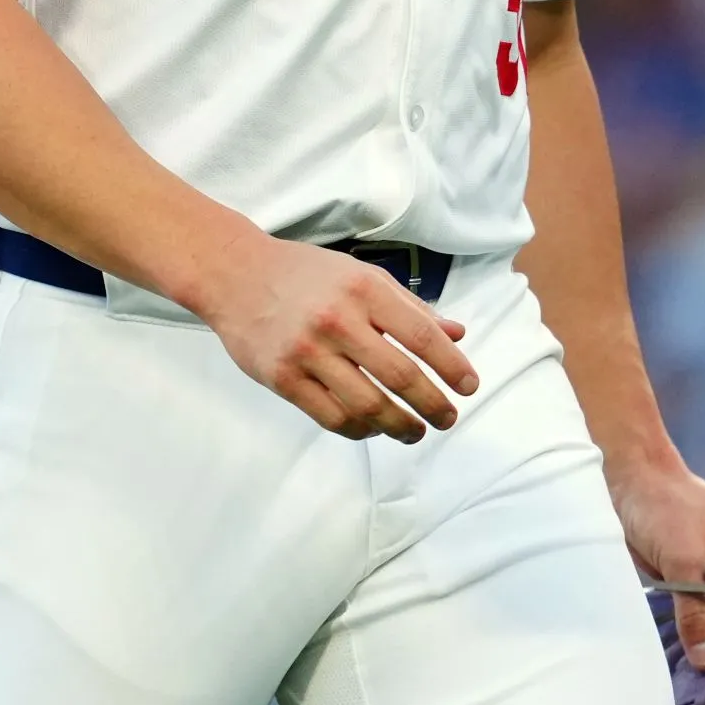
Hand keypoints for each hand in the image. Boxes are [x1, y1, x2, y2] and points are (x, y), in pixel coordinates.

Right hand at [192, 237, 478, 443]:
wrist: (235, 274)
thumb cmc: (305, 273)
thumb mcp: (362, 275)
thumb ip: (411, 307)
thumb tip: (456, 334)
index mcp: (364, 289)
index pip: (422, 337)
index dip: (452, 367)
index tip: (468, 387)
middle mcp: (338, 320)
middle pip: (400, 377)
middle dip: (433, 405)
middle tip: (447, 418)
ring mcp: (307, 352)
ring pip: (367, 406)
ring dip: (400, 426)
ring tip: (415, 431)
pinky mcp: (282, 378)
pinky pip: (331, 417)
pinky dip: (360, 430)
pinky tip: (374, 428)